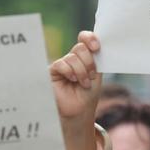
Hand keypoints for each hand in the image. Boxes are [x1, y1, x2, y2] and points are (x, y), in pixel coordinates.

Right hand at [50, 33, 102, 149]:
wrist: (79, 110)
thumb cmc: (87, 95)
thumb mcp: (96, 76)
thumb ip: (96, 60)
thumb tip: (96, 45)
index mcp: (84, 57)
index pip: (84, 39)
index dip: (90, 38)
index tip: (97, 47)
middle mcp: (72, 58)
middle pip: (80, 47)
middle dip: (89, 61)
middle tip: (92, 75)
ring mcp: (62, 64)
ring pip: (72, 57)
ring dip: (82, 71)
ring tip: (83, 83)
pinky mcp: (52, 72)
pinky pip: (61, 64)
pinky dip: (71, 72)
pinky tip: (73, 80)